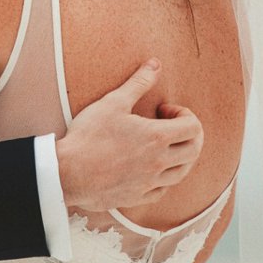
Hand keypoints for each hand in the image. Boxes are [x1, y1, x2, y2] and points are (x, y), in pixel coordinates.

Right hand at [55, 61, 203, 211]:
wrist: (68, 172)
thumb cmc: (89, 136)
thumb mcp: (114, 102)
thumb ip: (139, 83)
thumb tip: (155, 65)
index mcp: (157, 137)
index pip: (193, 127)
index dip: (185, 114)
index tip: (165, 111)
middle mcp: (159, 162)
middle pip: (194, 151)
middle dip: (189, 135)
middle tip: (170, 127)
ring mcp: (149, 183)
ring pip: (181, 173)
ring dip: (179, 157)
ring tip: (163, 146)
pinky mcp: (137, 197)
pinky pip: (162, 191)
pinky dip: (163, 179)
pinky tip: (150, 169)